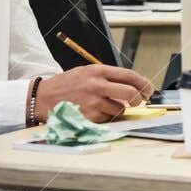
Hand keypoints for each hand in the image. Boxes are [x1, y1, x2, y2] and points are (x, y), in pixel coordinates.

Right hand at [34, 64, 154, 123]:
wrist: (41, 97)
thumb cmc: (66, 85)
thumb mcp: (87, 73)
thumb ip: (108, 77)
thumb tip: (132, 86)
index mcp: (98, 70)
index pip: (129, 75)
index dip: (143, 83)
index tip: (149, 90)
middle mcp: (96, 85)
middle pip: (130, 93)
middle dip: (137, 99)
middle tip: (137, 101)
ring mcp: (92, 102)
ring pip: (119, 109)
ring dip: (117, 110)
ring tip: (103, 105)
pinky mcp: (87, 117)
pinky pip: (106, 119)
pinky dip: (105, 117)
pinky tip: (93, 112)